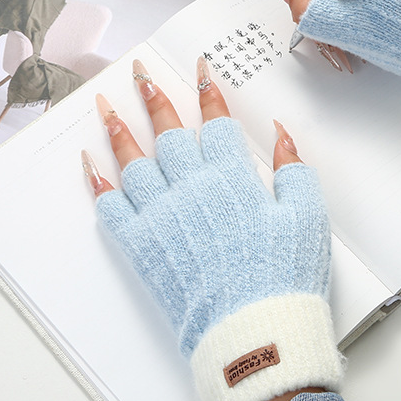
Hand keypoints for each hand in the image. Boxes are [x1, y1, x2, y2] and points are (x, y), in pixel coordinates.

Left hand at [81, 56, 342, 400]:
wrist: (254, 332)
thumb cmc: (285, 275)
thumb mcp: (309, 216)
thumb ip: (294, 168)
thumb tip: (280, 132)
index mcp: (231, 177)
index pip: (215, 121)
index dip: (208, 91)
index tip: (200, 68)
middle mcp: (191, 188)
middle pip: (168, 131)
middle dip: (153, 96)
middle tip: (140, 72)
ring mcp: (161, 216)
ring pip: (133, 160)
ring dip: (118, 128)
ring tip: (105, 104)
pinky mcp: (142, 247)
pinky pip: (110, 207)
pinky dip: (98, 182)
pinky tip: (91, 163)